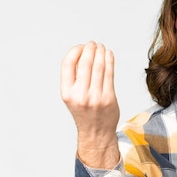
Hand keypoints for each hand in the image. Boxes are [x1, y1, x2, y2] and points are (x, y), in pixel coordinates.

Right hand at [61, 41, 119, 167]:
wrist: (96, 132)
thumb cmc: (84, 111)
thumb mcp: (72, 96)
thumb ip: (74, 78)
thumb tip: (82, 53)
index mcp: (67, 93)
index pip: (67, 64)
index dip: (75, 51)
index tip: (81, 47)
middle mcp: (80, 95)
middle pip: (85, 63)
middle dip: (90, 49)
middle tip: (93, 44)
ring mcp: (95, 97)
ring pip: (99, 67)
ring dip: (100, 53)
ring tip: (101, 47)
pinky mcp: (109, 98)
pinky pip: (110, 74)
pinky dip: (109, 61)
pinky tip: (109, 55)